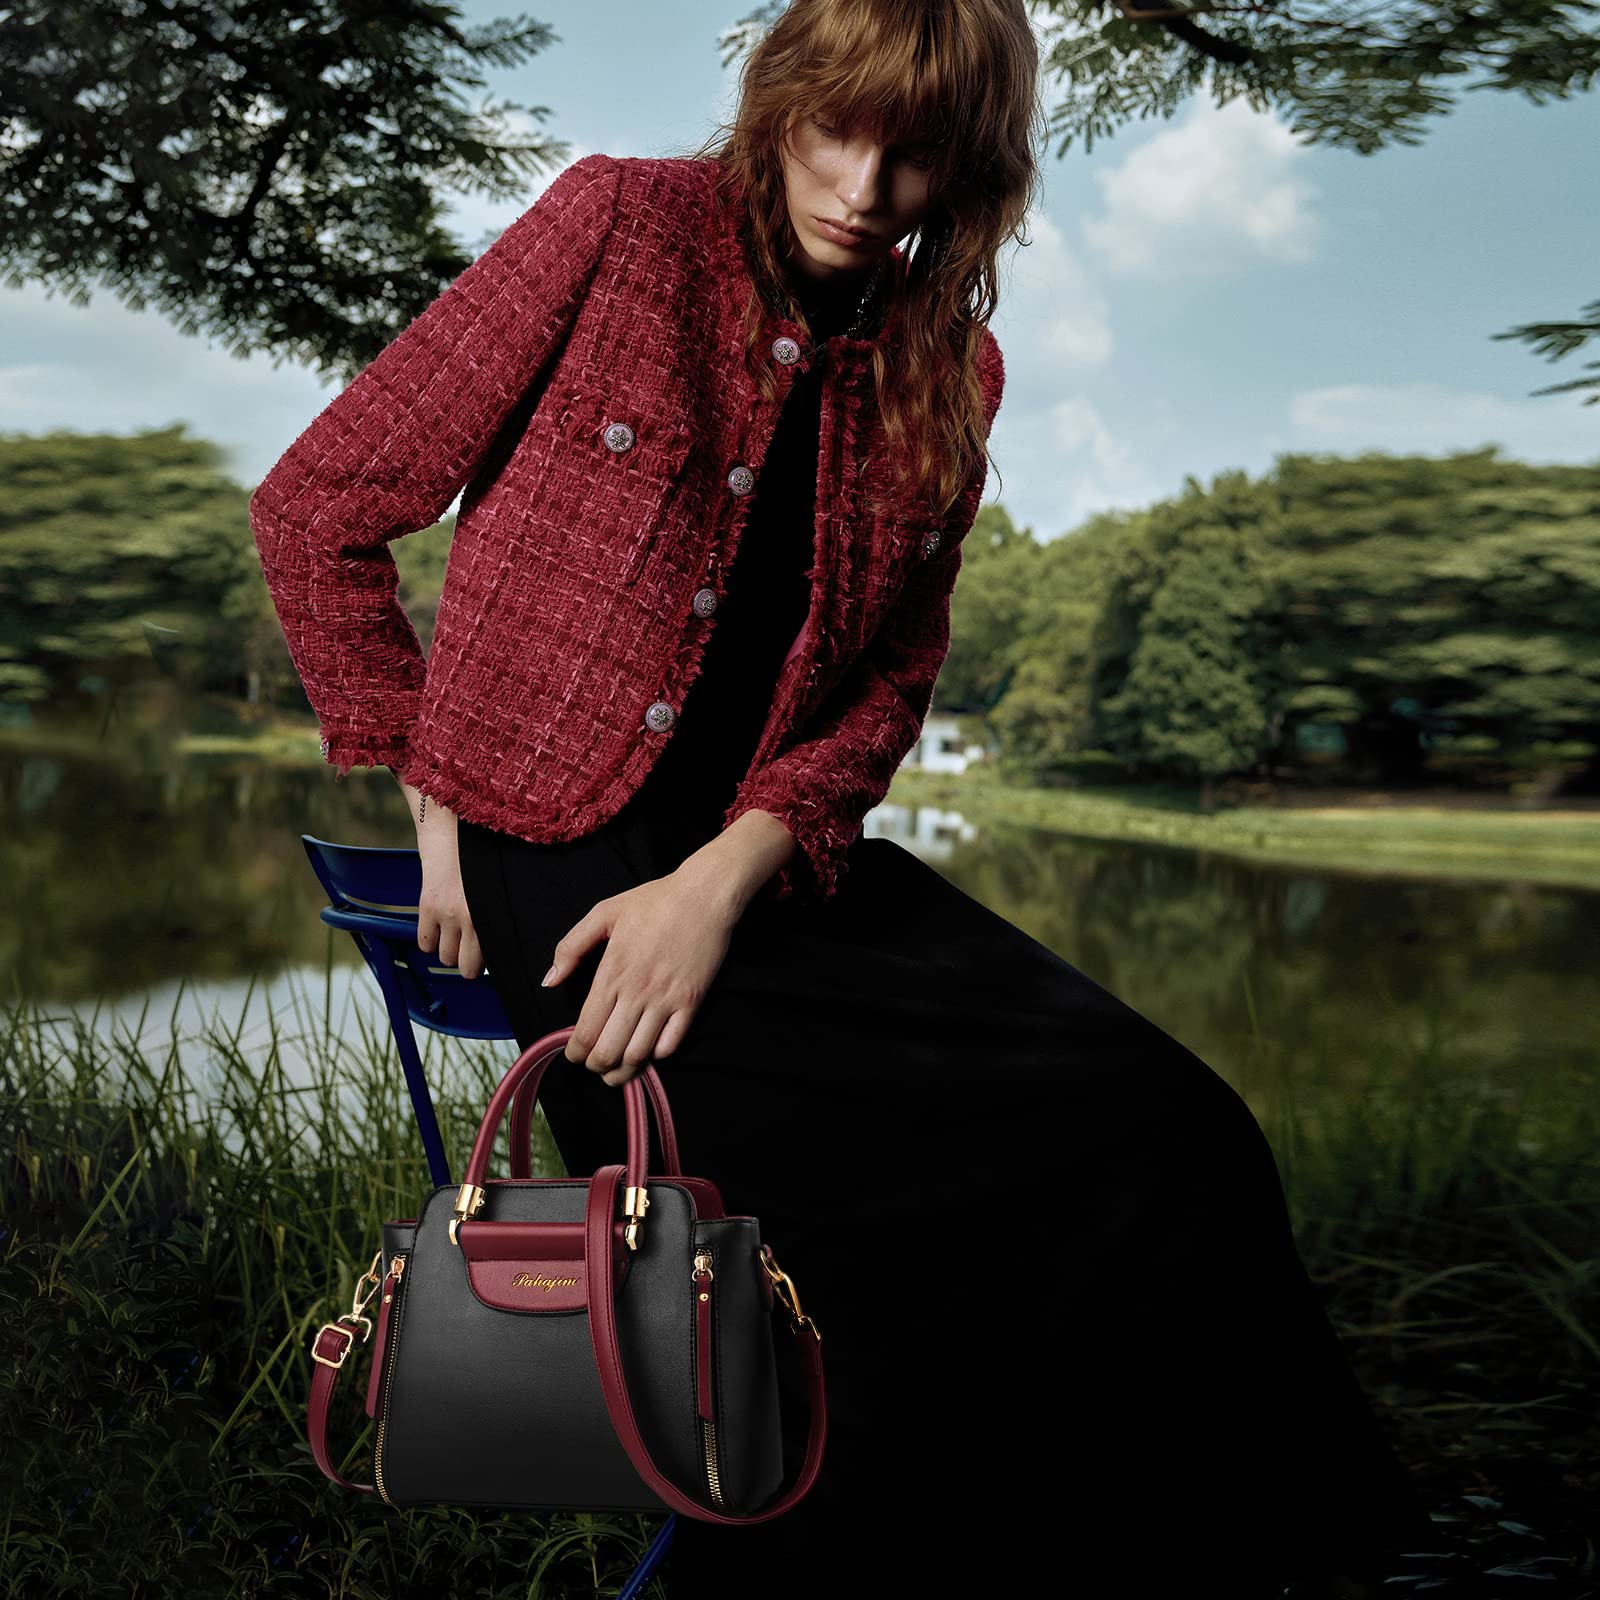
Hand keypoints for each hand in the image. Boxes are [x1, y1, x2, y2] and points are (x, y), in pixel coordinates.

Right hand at [409, 789, 484, 978]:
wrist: (453, 824)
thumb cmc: (482, 851)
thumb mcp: (499, 883)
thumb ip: (497, 910)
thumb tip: (501, 936)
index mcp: (496, 911)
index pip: (494, 956)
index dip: (490, 962)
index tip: (489, 959)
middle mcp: (474, 916)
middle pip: (468, 966)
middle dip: (468, 963)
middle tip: (469, 953)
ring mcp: (449, 913)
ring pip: (446, 957)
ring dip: (448, 950)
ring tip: (453, 936)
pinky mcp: (428, 905)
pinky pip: (425, 943)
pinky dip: (429, 940)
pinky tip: (436, 928)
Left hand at [546, 868, 738, 1086]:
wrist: (704, 895)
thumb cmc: (654, 901)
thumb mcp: (603, 913)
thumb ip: (571, 947)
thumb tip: (550, 981)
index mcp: (611, 973)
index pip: (585, 1031)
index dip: (575, 1053)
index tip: (574, 1054)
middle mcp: (636, 992)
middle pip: (608, 1051)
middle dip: (595, 1066)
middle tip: (594, 1065)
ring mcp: (666, 999)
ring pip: (638, 1054)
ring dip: (623, 1070)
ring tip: (616, 1070)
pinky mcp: (691, 1002)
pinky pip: (671, 1044)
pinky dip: (656, 1055)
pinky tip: (648, 1049)